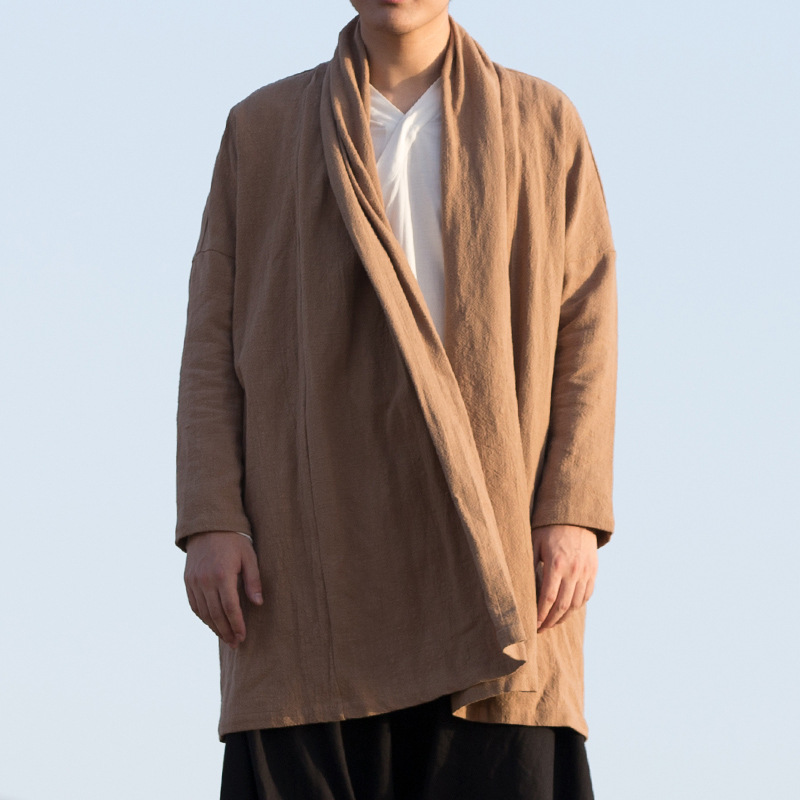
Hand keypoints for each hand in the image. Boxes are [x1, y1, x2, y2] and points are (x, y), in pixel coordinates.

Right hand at [184, 531, 262, 648]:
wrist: (208, 527)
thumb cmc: (234, 541)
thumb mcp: (249, 557)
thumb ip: (253, 581)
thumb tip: (258, 604)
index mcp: (222, 575)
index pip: (230, 608)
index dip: (237, 625)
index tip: (243, 637)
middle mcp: (205, 580)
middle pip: (216, 614)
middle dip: (226, 631)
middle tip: (235, 643)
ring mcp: (194, 581)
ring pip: (203, 612)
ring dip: (214, 627)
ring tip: (226, 638)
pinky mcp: (187, 581)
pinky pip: (194, 605)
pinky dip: (203, 617)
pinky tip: (212, 623)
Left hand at [531, 524, 597, 630]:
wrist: (575, 517)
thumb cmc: (548, 529)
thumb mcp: (534, 543)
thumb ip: (530, 564)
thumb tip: (520, 586)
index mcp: (556, 564)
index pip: (548, 598)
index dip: (540, 614)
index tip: (533, 624)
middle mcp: (573, 570)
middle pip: (563, 605)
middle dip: (550, 620)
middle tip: (540, 629)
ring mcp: (586, 572)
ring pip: (576, 603)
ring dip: (564, 617)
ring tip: (552, 623)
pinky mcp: (593, 571)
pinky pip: (587, 595)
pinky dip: (577, 606)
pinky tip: (567, 611)